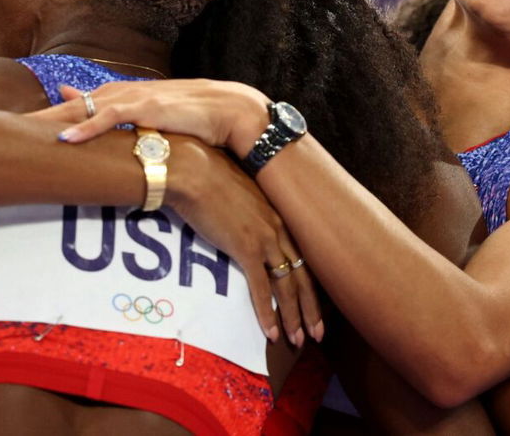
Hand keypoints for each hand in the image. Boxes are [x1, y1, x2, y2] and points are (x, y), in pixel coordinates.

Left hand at [28, 80, 270, 155]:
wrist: (233, 110)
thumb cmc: (199, 120)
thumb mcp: (161, 126)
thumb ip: (135, 129)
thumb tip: (120, 144)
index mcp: (125, 97)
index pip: (79, 105)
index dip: (49, 115)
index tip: (20, 127)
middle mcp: (125, 92)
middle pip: (72, 105)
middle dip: (39, 117)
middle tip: (5, 131)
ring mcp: (135, 98)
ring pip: (83, 108)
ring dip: (53, 120)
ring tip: (22, 133)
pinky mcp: (148, 107)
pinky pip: (110, 118)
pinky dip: (86, 128)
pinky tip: (65, 139)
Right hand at [167, 136, 322, 345]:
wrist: (192, 169)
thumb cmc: (206, 175)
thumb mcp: (235, 193)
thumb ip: (243, 210)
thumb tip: (237, 222)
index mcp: (276, 214)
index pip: (300, 255)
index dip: (308, 282)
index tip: (312, 302)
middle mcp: (277, 227)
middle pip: (303, 274)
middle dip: (310, 308)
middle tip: (317, 333)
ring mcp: (264, 238)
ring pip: (288, 286)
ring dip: (294, 317)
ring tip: (299, 340)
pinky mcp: (246, 248)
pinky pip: (262, 289)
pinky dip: (268, 313)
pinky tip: (272, 332)